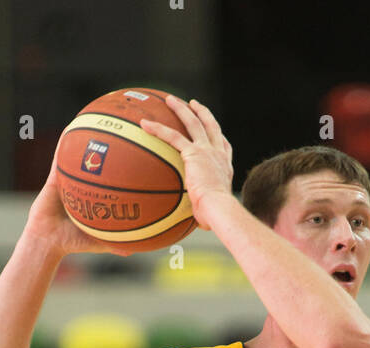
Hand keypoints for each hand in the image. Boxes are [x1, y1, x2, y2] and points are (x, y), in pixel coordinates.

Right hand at [24, 134, 141, 257]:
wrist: (47, 240)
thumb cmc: (71, 242)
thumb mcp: (99, 241)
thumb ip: (117, 244)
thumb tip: (137, 250)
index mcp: (94, 194)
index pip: (110, 176)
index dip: (122, 164)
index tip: (137, 152)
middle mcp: (83, 182)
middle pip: (98, 159)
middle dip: (110, 142)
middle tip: (125, 126)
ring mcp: (68, 177)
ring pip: (80, 152)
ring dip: (88, 134)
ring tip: (101, 116)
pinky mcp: (54, 175)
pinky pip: (61, 154)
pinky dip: (66, 141)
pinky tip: (73, 126)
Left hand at [139, 95, 233, 230]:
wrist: (219, 209)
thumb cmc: (216, 217)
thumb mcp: (212, 211)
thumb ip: (204, 212)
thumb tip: (200, 225)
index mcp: (225, 168)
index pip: (223, 147)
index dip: (218, 137)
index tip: (214, 131)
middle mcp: (218, 155)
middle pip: (211, 126)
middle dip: (202, 113)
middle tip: (193, 104)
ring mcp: (207, 151)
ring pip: (193, 123)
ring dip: (181, 109)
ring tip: (170, 100)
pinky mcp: (194, 153)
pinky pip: (173, 136)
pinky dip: (158, 129)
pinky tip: (145, 124)